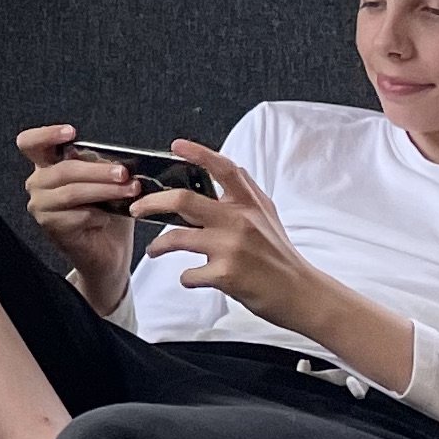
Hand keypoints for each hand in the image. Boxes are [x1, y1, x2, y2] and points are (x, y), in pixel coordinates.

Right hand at [19, 122, 137, 307]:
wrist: (109, 252)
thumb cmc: (108, 213)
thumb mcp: (106, 182)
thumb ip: (103, 165)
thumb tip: (118, 158)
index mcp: (48, 166)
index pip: (31, 144)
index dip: (46, 135)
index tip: (71, 133)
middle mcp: (39, 184)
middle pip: (62, 169)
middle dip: (97, 170)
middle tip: (124, 173)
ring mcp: (42, 207)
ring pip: (71, 192)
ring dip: (103, 190)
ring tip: (128, 190)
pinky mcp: (51, 228)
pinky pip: (76, 215)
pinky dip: (97, 215)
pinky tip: (108, 217)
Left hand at [129, 144, 324, 333]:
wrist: (301, 293)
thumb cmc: (280, 256)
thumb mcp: (268, 216)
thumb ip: (245, 195)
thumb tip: (226, 171)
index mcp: (249, 203)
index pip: (223, 168)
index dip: (198, 153)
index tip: (176, 145)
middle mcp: (239, 220)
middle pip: (183, 199)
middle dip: (152, 202)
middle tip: (137, 208)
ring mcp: (231, 247)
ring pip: (176, 237)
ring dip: (159, 246)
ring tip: (154, 250)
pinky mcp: (226, 274)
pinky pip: (189, 274)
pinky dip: (186, 277)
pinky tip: (191, 277)